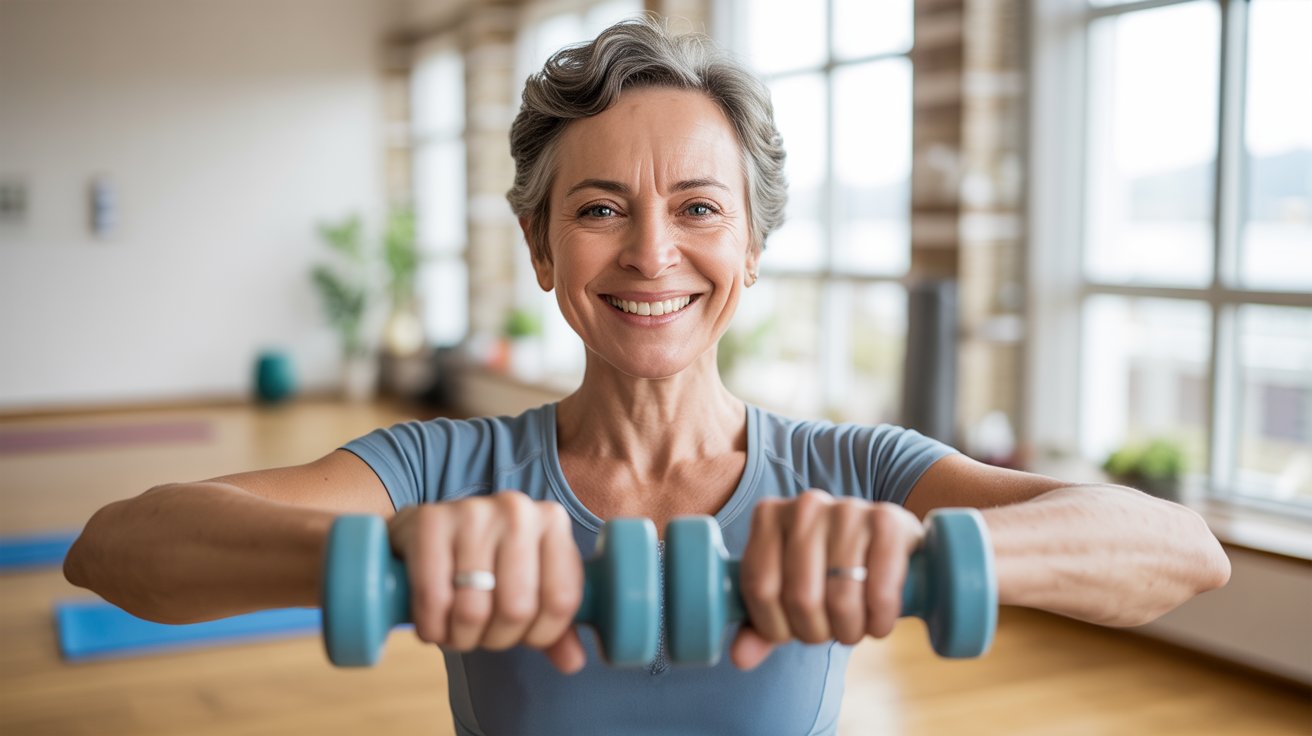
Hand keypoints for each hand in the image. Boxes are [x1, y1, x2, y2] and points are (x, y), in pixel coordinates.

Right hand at [386, 491, 586, 672]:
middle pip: (517, 609)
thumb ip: (552, 620)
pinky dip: (432, 627)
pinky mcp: (429, 522)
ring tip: (457, 630)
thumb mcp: (528, 583)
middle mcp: (517, 510)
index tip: (523, 637)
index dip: (540, 635)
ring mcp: (472, 511)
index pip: (561, 600)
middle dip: (497, 639)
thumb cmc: (486, 563)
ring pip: (474, 610)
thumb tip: (573, 661)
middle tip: (483, 635)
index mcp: (552, 522)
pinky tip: (433, 624)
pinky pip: (434, 599)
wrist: (426, 533)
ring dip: (461, 637)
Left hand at [731, 491, 924, 669]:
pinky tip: (879, 622)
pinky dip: (880, 619)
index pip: (759, 588)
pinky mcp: (888, 520)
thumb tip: (740, 656)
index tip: (791, 633)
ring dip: (850, 630)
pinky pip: (880, 590)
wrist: (882, 538)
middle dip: (815, 632)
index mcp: (768, 517)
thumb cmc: (827, 568)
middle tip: (829, 633)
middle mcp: (804, 506)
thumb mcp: (788, 590)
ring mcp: (847, 509)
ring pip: (840, 598)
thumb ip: (760, 623)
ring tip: (855, 628)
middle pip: (800, 597)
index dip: (775, 627)